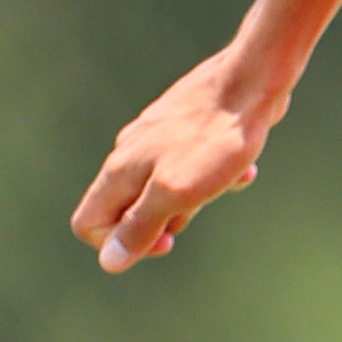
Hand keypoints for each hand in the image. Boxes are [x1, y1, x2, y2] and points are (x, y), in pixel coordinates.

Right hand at [70, 46, 281, 271]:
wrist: (252, 80)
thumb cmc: (215, 139)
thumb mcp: (175, 193)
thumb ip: (139, 226)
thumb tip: (109, 261)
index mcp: (120, 170)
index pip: (88, 223)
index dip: (120, 245)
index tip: (165, 243)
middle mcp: (130, 151)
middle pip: (128, 209)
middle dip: (167, 220)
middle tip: (199, 203)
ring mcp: (157, 136)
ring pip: (165, 188)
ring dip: (198, 196)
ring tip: (226, 178)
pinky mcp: (186, 126)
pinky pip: (193, 166)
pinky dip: (216, 174)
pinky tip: (243, 168)